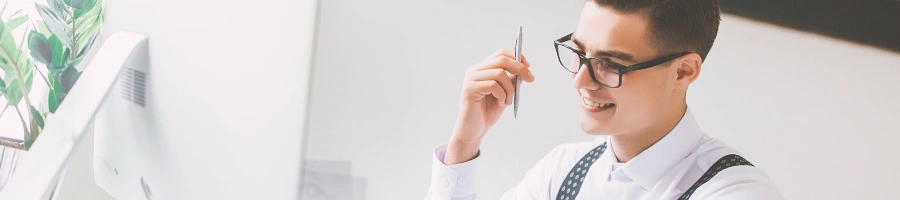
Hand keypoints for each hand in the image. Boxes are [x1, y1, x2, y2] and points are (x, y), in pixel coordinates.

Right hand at [444, 49, 534, 164]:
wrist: (474, 130)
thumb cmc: (487, 113)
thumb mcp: (505, 93)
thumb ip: (511, 80)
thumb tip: (525, 68)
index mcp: (482, 69)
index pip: (501, 54)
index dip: (516, 57)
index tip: (528, 67)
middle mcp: (474, 71)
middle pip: (501, 59)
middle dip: (520, 68)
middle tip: (531, 79)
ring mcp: (471, 79)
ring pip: (499, 73)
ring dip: (510, 89)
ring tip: (507, 101)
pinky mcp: (469, 88)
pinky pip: (493, 85)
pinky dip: (502, 95)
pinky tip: (500, 103)